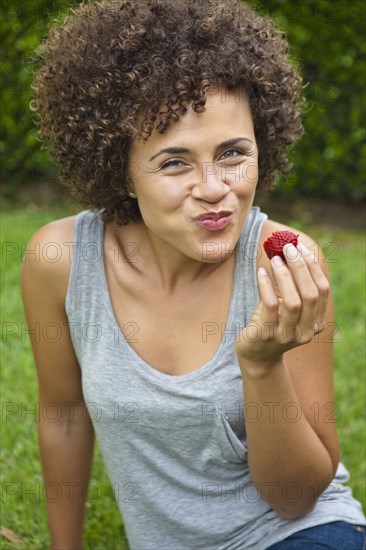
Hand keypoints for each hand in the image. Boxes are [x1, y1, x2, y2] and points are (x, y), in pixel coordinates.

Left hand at [235, 242, 329, 369]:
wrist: (255, 355)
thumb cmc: (271, 323)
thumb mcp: (285, 305)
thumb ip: (291, 284)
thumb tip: (288, 251)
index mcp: (316, 323)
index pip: (322, 290)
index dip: (313, 267)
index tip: (301, 248)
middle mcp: (306, 331)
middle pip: (310, 294)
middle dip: (300, 267)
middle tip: (287, 248)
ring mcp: (286, 336)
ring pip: (293, 301)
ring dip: (284, 276)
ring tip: (274, 259)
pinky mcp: (266, 335)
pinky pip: (270, 306)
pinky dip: (266, 285)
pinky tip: (261, 273)